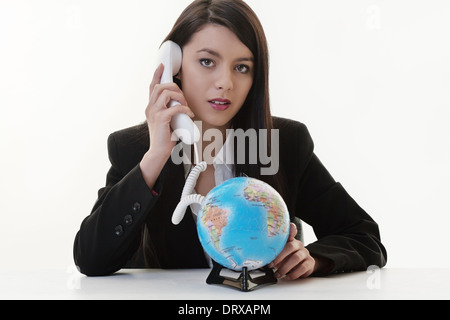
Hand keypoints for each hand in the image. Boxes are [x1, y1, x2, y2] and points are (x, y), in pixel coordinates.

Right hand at [139, 64, 194, 188]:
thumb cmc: (165, 138)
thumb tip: (181, 103)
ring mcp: (154, 113)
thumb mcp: (166, 120)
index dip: (156, 74)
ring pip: (165, 93)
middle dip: (173, 86)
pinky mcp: (161, 119)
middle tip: (182, 95)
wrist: (158, 152)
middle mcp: (150, 108)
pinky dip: (184, 108)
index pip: (152, 86)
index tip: (161, 66)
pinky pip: (174, 107)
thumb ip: (170, 110)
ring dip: (179, 96)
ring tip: (185, 104)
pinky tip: (189, 113)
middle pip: (159, 86)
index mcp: (150, 107)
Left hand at [268, 223, 315, 279]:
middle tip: (271, 265)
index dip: (290, 229)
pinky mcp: (310, 262)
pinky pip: (303, 267)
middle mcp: (298, 245)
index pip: (290, 232)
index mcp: (290, 240)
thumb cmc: (288, 258)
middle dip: (279, 256)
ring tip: (277, 274)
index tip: (289, 226)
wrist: (303, 265)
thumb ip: (272, 254)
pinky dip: (293, 274)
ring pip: (296, 258)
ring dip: (285, 268)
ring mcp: (305, 253)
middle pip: (290, 246)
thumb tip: (260, 260)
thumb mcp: (280, 254)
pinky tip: (287, 276)